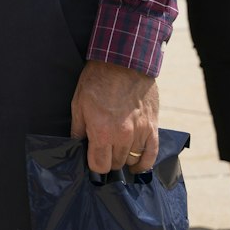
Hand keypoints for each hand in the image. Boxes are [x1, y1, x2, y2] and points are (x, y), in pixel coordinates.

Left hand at [69, 59, 158, 174]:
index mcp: (102, 132)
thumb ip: (78, 129)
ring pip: (132, 159)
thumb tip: (77, 145)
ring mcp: (140, 133)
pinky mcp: (152, 127)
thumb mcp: (78, 103)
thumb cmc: (97, 81)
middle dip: (107, 160)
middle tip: (103, 151)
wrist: (123, 63)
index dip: (94, 165)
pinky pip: (152, 154)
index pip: (99, 166)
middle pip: (115, 164)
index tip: (92, 158)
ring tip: (117, 151)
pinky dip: (145, 163)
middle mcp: (122, 136)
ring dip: (123, 158)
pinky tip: (137, 165)